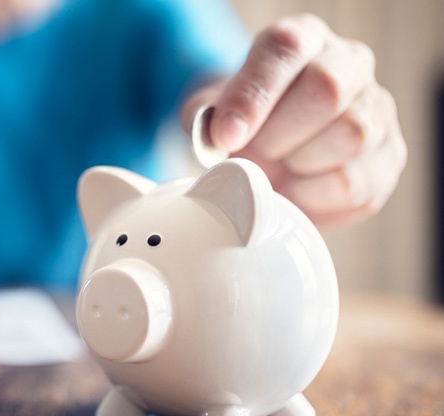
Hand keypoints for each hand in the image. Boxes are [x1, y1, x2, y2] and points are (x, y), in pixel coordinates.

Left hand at [183, 13, 405, 227]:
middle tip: (257, 153)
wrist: (274, 150)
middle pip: (327, 89)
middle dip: (279, 135)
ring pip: (350, 135)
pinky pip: (354, 184)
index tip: (226, 136)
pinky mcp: (388, 158)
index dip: (253, 95)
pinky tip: (296, 189)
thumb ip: (205, 120)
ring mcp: (377, 109)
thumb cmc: (246, 124)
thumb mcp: (214, 113)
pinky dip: (313, 197)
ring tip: (280, 167)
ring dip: (299, 164)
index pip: (285, 49)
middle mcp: (349, 63)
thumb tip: (216, 137)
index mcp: (303, 40)